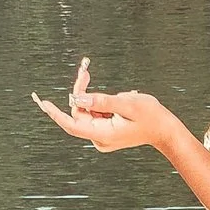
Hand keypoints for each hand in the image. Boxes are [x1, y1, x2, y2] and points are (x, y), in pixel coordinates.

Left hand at [32, 57, 168, 152]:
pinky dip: (94, 101)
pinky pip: (94, 114)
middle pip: (79, 114)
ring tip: (89, 73)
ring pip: (86, 112)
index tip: (44, 103)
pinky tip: (109, 94)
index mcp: (103, 134)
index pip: (72, 125)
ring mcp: (102, 137)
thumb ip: (101, 101)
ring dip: (87, 95)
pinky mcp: (105, 132)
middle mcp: (100, 138)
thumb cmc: (150, 116)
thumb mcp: (127, 104)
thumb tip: (77, 97)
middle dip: (79, 93)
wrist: (165, 130)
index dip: (56, 114)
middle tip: (84, 70)